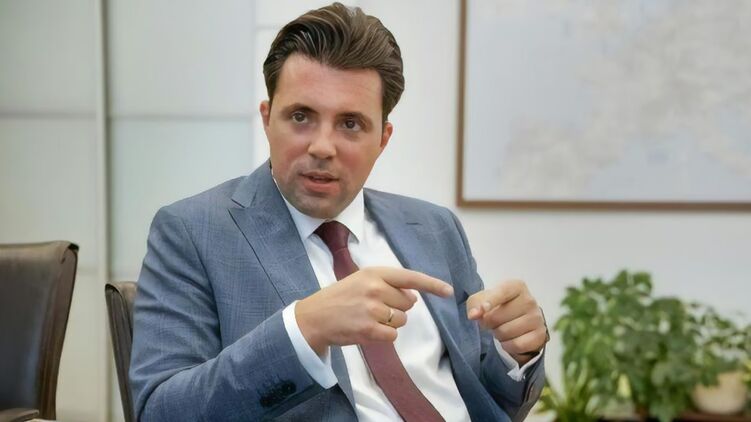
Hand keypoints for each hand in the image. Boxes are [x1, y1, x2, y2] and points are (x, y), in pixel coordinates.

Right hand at [296, 267, 453, 354]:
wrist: (314, 317)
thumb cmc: (340, 298)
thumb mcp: (361, 280)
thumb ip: (387, 284)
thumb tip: (413, 298)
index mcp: (374, 273)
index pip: (410, 278)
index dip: (432, 285)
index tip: (448, 291)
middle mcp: (375, 288)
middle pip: (408, 303)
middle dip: (397, 308)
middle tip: (374, 307)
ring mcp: (372, 309)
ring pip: (402, 320)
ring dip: (390, 323)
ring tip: (368, 318)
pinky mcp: (369, 329)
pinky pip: (393, 335)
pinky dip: (384, 336)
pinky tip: (367, 330)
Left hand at [466, 280, 547, 364]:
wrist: (519, 322)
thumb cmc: (498, 307)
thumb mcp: (484, 300)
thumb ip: (475, 304)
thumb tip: (473, 315)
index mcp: (516, 287)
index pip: (502, 292)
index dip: (490, 302)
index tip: (481, 311)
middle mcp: (529, 300)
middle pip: (497, 317)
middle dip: (488, 323)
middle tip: (491, 322)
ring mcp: (537, 318)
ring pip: (506, 332)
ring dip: (497, 334)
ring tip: (501, 329)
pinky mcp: (539, 335)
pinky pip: (516, 345)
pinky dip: (507, 346)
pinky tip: (508, 339)